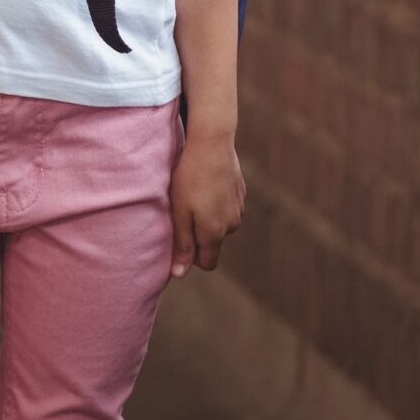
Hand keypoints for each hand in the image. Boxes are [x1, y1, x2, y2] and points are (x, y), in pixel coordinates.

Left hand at [168, 130, 244, 279]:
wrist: (212, 145)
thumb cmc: (189, 179)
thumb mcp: (179, 213)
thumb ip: (182, 245)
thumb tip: (179, 275)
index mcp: (215, 233)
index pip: (207, 263)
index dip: (191, 258)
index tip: (179, 240)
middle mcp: (232, 225)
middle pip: (212, 243)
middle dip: (197, 234)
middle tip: (181, 211)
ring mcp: (239, 209)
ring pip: (219, 224)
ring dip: (206, 216)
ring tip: (192, 194)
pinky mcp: (240, 194)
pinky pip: (225, 207)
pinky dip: (215, 201)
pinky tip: (204, 184)